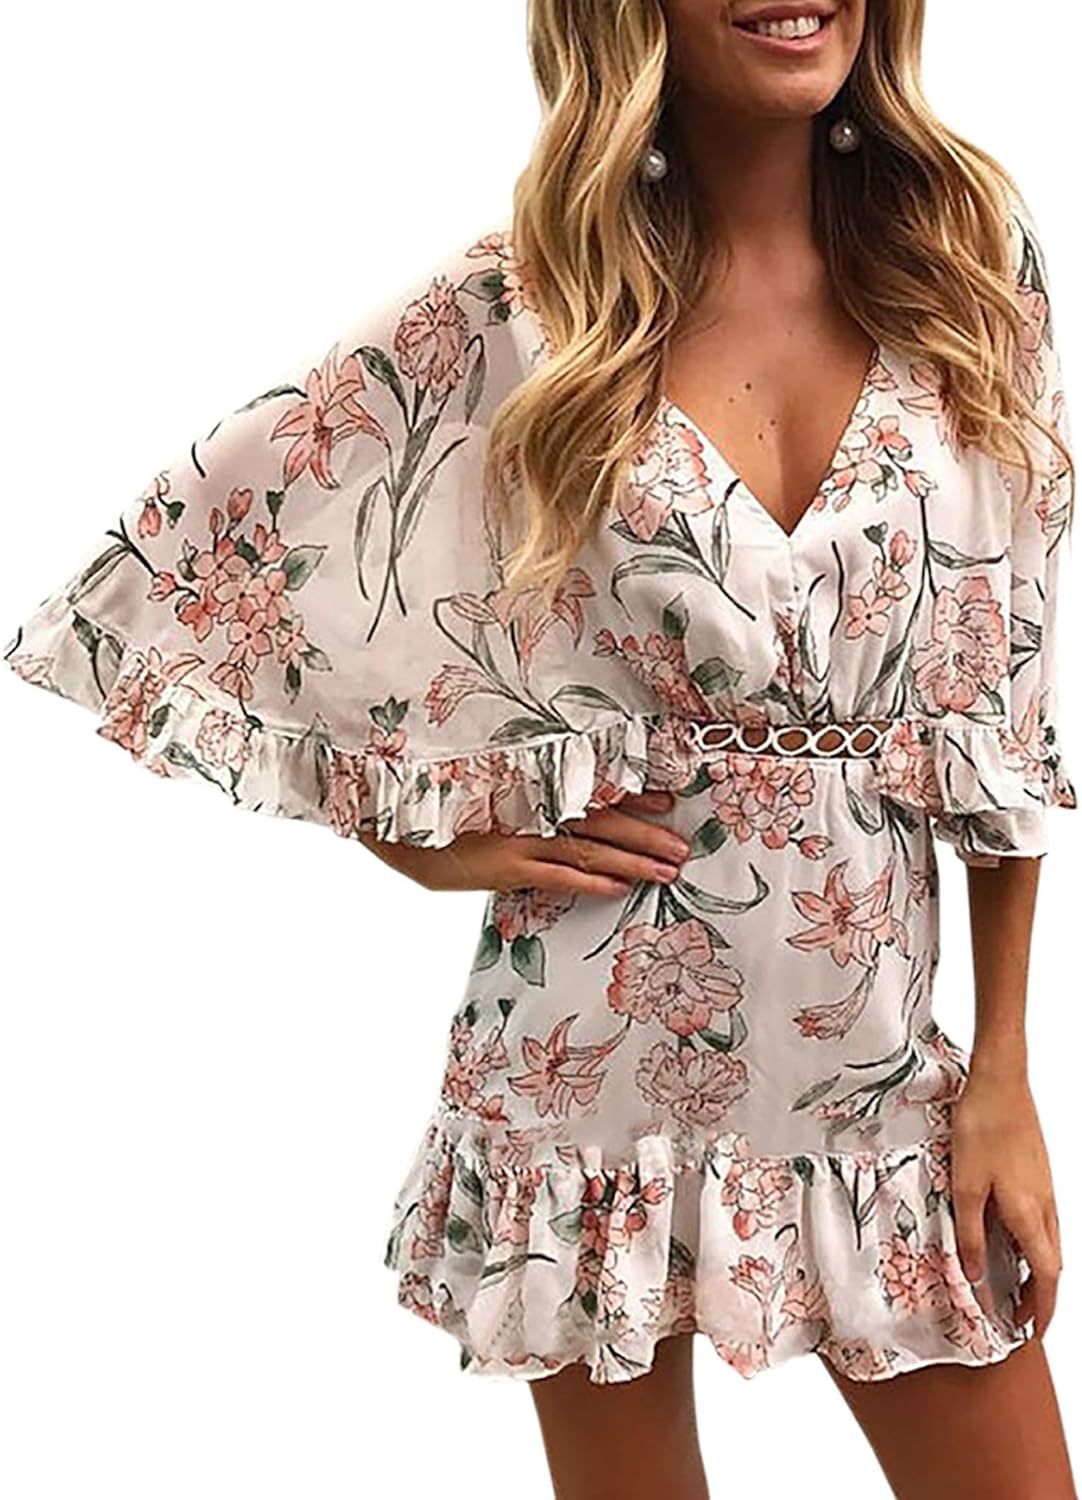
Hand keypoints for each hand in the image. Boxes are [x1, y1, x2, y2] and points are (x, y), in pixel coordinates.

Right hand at [358, 789, 690, 895]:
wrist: (393, 818)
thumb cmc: (438, 807)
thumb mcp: (483, 795)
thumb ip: (519, 800)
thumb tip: (553, 808)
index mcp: (532, 786)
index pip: (593, 788)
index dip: (633, 794)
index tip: (668, 798)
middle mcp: (532, 807)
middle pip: (603, 819)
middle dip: (647, 833)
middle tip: (683, 845)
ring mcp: (520, 836)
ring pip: (590, 847)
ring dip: (633, 859)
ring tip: (668, 871)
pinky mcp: (504, 865)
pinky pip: (556, 875)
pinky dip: (589, 881)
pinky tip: (618, 887)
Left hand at [951, 1063, 1062, 1338]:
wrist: (1000, 1081)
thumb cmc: (982, 1127)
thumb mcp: (964, 1186)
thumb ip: (970, 1234)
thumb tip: (976, 1276)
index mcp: (1029, 1214)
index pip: (1047, 1277)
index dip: (1042, 1308)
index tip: (1033, 1332)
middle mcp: (1045, 1205)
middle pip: (1053, 1264)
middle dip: (1039, 1295)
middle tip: (1016, 1313)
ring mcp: (1045, 1187)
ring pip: (1049, 1241)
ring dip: (1036, 1269)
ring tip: (1011, 1282)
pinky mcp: (1038, 1172)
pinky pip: (1042, 1220)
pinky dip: (1032, 1242)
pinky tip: (1008, 1235)